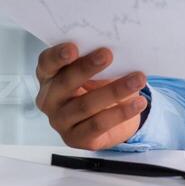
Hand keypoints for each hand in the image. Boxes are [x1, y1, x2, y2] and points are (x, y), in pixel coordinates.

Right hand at [34, 43, 148, 149]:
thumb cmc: (99, 86)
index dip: (57, 55)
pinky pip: (98, 124)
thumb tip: (118, 48)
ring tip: (137, 80)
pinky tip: (137, 103)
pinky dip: (120, 113)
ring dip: (114, 91)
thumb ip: (98, 60)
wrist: (112, 117)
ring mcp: (60, 121)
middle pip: (65, 82)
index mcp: (49, 76)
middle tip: (107, 54)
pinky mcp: (76, 138)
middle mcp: (50, 99)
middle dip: (86, 68)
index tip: (73, 47)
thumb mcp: (97, 71)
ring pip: (85, 105)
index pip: (46, 63)